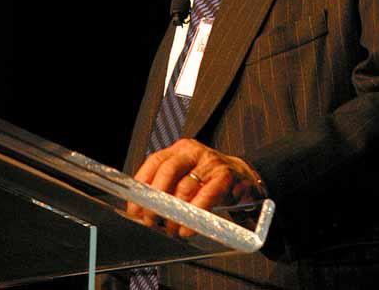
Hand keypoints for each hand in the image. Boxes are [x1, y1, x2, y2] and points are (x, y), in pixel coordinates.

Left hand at [126, 138, 266, 237]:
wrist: (243, 178)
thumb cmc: (208, 180)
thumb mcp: (186, 176)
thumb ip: (166, 187)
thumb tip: (140, 210)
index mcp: (180, 149)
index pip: (155, 161)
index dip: (142, 185)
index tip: (135, 207)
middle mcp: (194, 152)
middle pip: (168, 170)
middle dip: (156, 199)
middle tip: (151, 220)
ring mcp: (211, 162)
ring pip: (186, 187)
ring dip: (175, 214)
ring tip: (171, 228)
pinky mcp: (225, 177)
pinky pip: (206, 196)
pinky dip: (194, 215)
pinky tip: (187, 228)